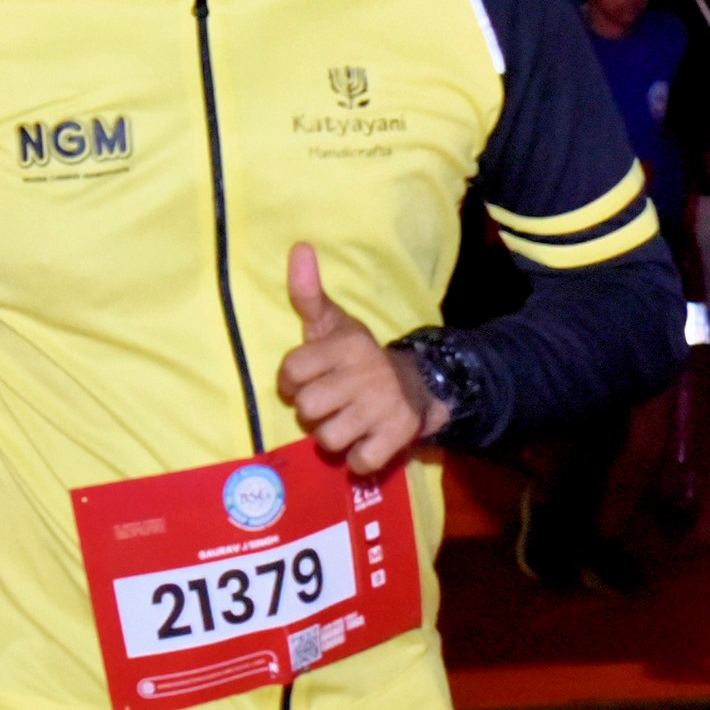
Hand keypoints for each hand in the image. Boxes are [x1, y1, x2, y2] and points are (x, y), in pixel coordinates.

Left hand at [275, 243, 440, 476]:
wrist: (417, 384)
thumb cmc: (358, 357)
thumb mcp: (333, 323)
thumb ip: (308, 293)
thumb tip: (298, 247)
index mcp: (345, 346)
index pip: (291, 372)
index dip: (292, 382)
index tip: (306, 380)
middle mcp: (365, 374)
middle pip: (307, 410)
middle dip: (312, 413)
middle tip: (328, 405)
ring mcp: (382, 406)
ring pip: (328, 439)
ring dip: (333, 437)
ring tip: (345, 422)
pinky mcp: (398, 435)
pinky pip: (360, 462)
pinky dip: (358, 459)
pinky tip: (364, 441)